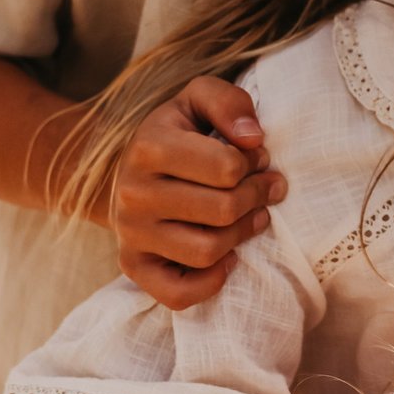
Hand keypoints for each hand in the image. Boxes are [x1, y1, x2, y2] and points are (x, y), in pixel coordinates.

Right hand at [112, 76, 285, 308]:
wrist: (126, 169)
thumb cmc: (176, 134)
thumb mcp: (198, 99)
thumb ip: (228, 103)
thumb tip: (253, 138)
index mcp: (149, 146)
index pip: (228, 167)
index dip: (256, 164)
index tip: (259, 159)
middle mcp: (133, 193)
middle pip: (223, 210)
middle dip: (256, 198)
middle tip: (267, 189)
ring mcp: (130, 234)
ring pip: (208, 251)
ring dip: (241, 235)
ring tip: (252, 217)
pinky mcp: (132, 266)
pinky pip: (179, 294)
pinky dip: (211, 281)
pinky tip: (226, 256)